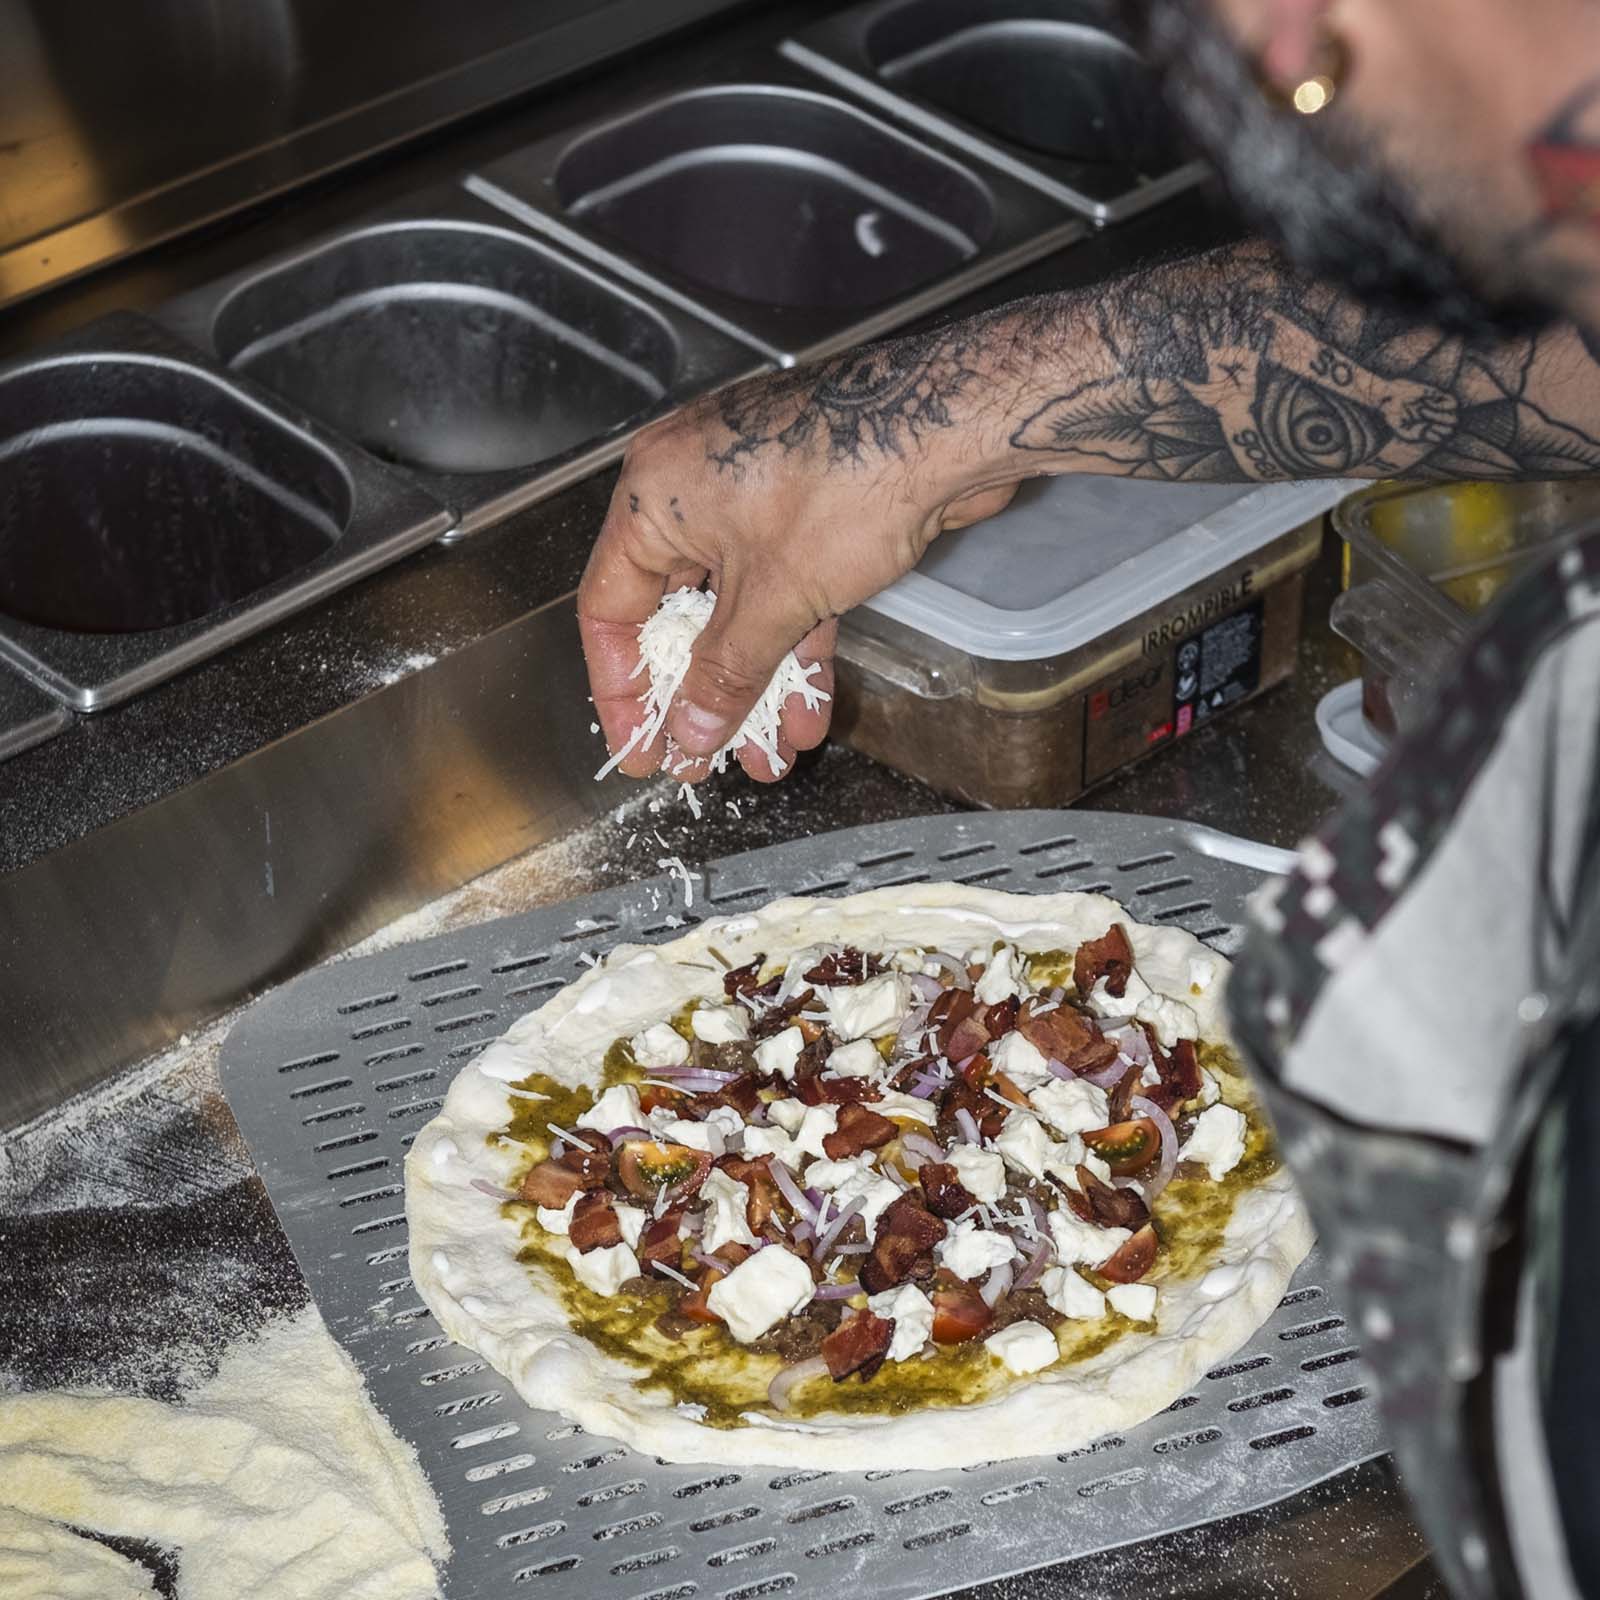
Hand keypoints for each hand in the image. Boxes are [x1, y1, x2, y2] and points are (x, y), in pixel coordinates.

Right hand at [578, 353, 1020, 782]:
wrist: (949, 425)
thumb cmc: (844, 487)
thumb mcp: (775, 598)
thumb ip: (725, 672)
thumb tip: (690, 733)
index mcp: (656, 496)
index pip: (610, 607)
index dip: (621, 686)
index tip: (641, 747)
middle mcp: (694, 492)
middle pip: (677, 615)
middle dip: (699, 698)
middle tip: (705, 762)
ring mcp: (756, 501)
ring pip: (740, 614)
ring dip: (753, 688)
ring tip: (767, 759)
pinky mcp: (811, 514)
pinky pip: (786, 596)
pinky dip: (795, 652)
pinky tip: (809, 716)